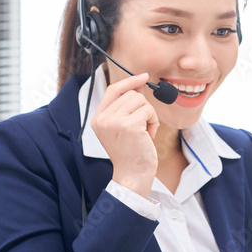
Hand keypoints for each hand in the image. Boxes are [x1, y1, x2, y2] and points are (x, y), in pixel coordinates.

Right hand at [90, 72, 158, 198]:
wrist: (133, 174)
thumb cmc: (131, 152)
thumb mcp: (122, 127)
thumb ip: (126, 106)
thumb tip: (139, 84)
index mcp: (98, 119)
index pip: (113, 90)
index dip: (129, 82)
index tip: (143, 77)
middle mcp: (103, 119)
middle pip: (130, 94)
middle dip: (143, 107)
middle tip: (143, 126)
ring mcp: (115, 121)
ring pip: (141, 100)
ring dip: (149, 114)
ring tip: (145, 132)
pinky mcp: (129, 125)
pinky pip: (148, 110)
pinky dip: (153, 121)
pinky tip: (148, 136)